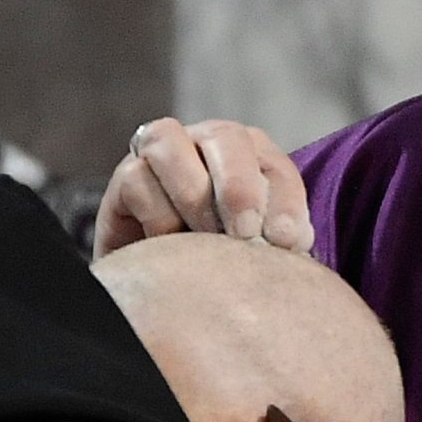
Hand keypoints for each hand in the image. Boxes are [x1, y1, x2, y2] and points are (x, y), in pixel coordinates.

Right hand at [94, 117, 313, 256]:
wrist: (160, 284)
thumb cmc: (215, 262)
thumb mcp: (252, 252)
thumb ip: (276, 241)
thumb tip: (296, 241)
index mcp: (251, 156)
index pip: (274, 165)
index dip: (285, 200)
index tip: (287, 242)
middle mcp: (206, 144)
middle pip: (225, 137)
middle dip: (238, 187)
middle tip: (246, 232)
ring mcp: (161, 154)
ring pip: (170, 143)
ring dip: (194, 194)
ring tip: (207, 239)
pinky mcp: (124, 177)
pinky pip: (137, 179)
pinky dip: (158, 214)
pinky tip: (169, 246)